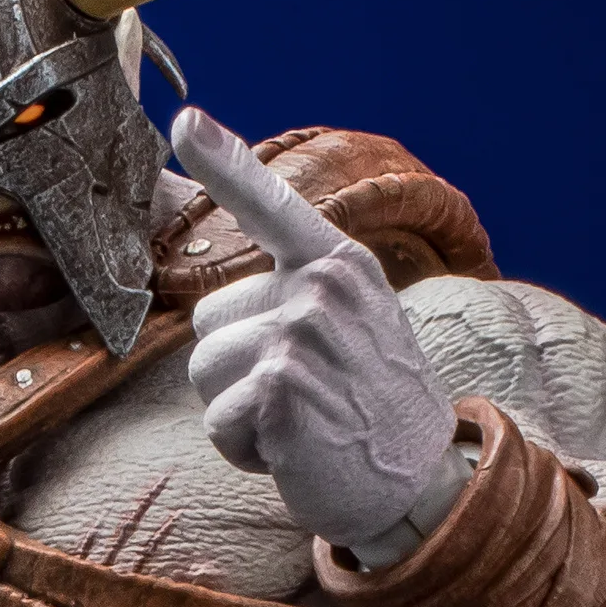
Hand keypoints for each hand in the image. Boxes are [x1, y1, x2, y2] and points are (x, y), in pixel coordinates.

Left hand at [173, 107, 464, 564]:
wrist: (421, 485)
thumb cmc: (372, 411)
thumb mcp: (351, 332)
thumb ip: (299, 299)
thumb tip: (220, 304)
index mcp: (339, 265)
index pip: (272, 204)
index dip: (224, 162)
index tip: (184, 121)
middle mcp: (321, 285)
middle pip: (208, 319)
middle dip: (237, 369)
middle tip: (303, 396)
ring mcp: (302, 330)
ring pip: (204, 370)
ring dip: (238, 412)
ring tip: (299, 423)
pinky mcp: (281, 383)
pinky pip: (217, 419)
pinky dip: (244, 450)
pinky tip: (295, 451)